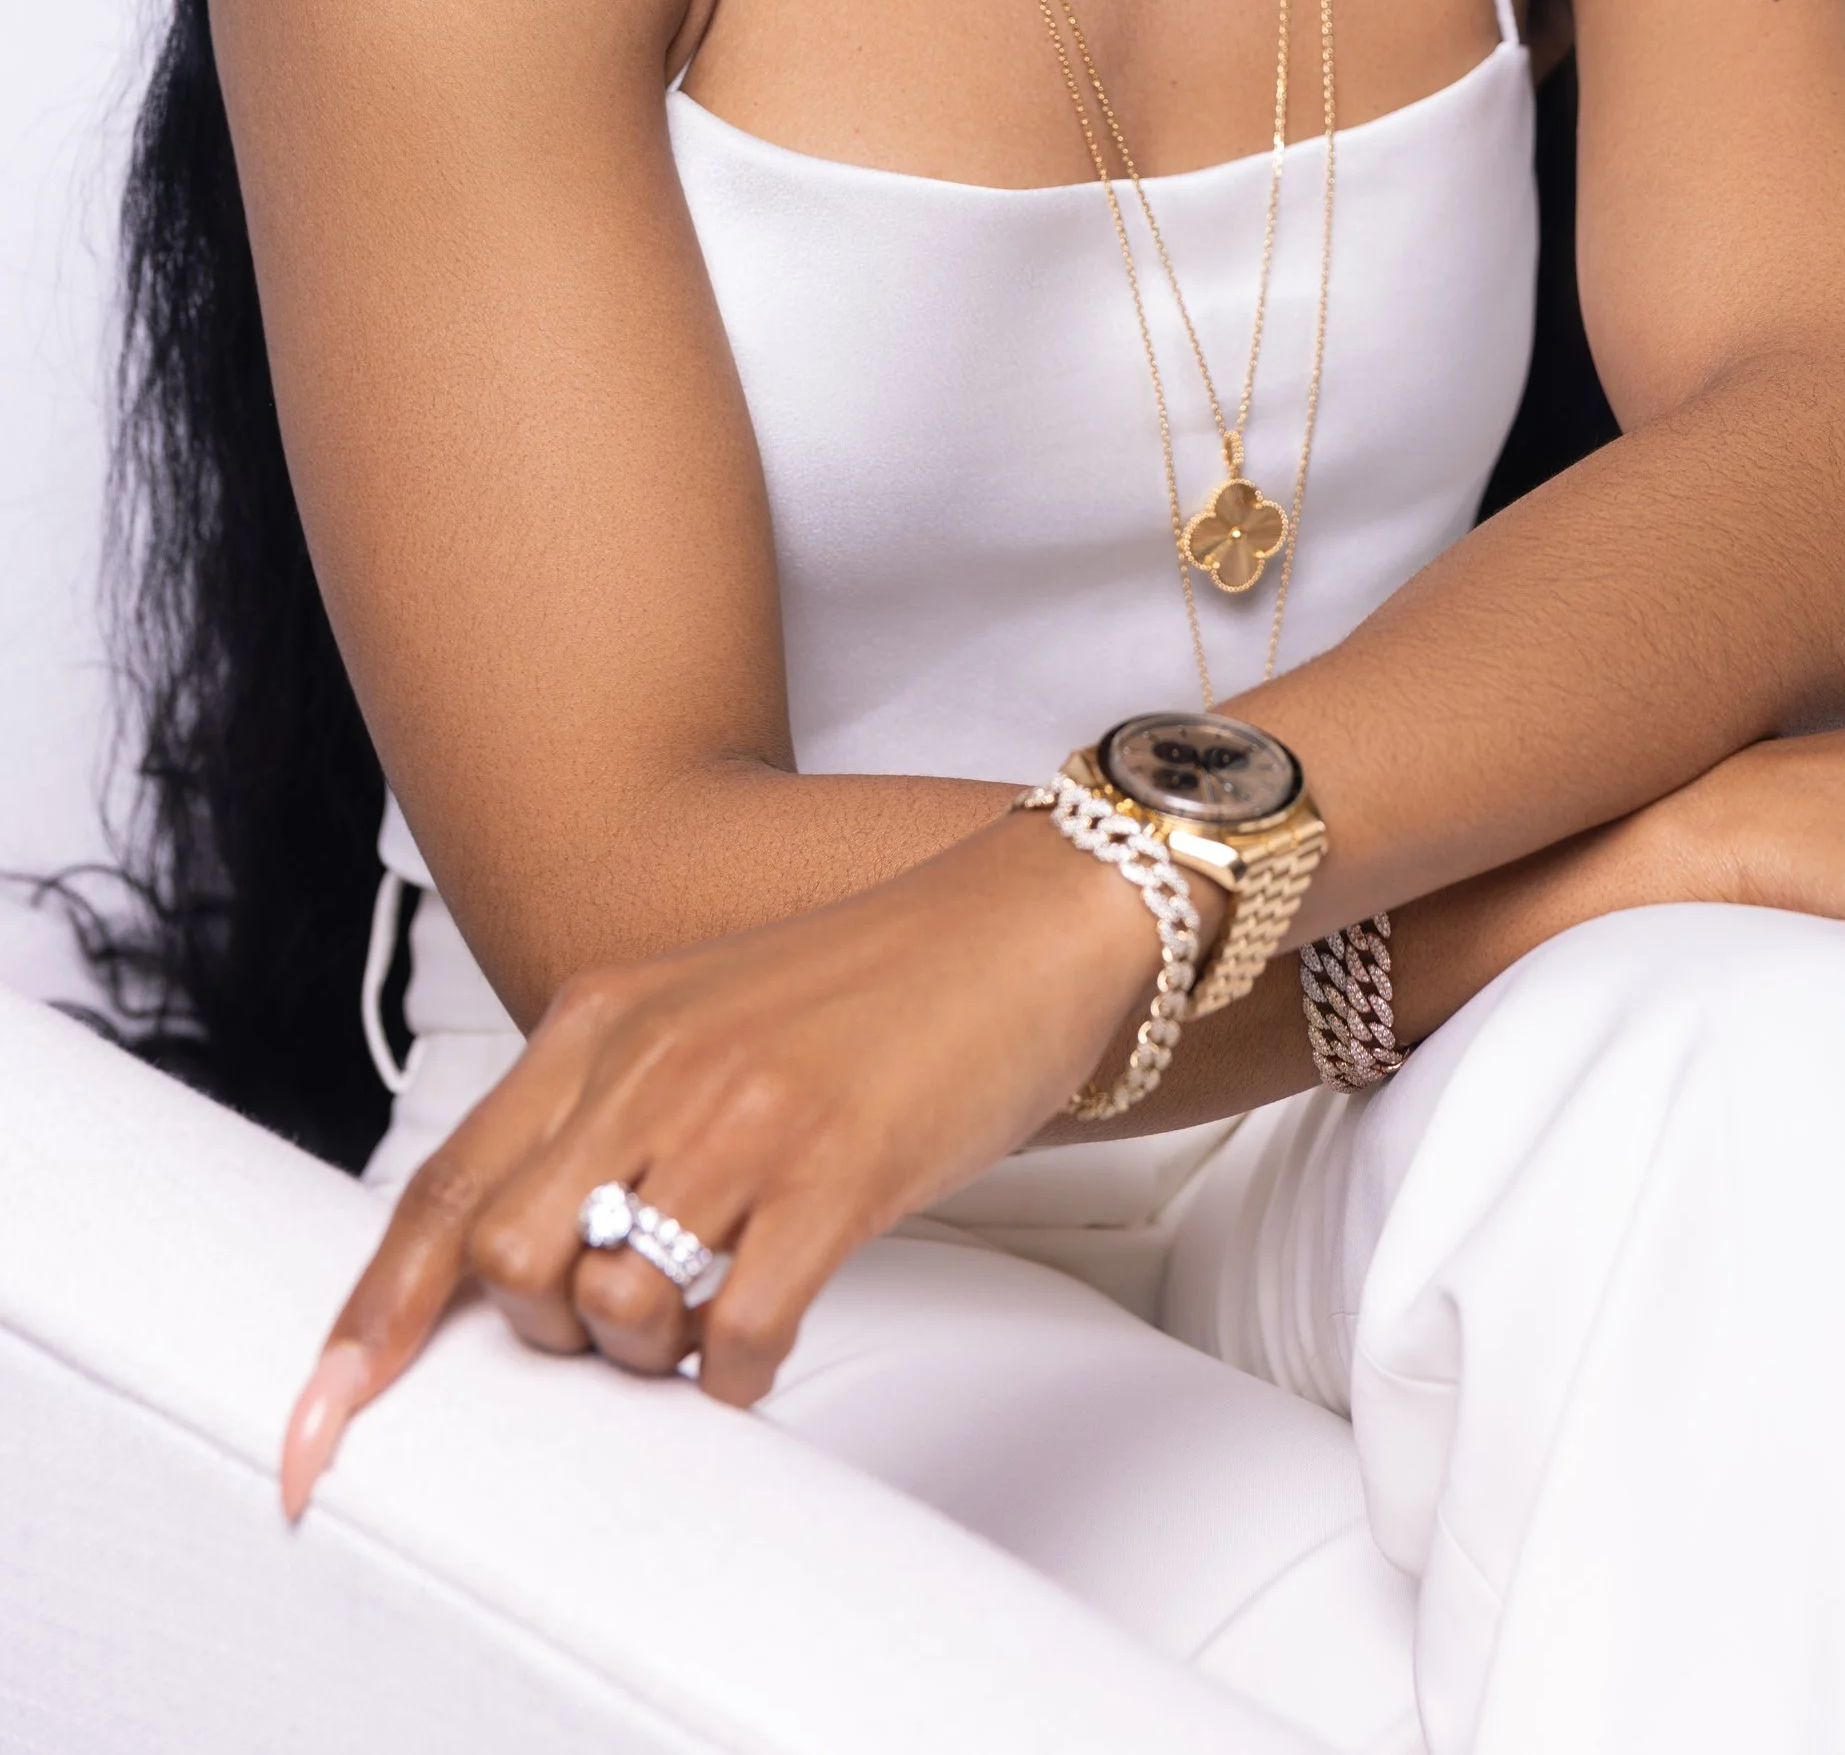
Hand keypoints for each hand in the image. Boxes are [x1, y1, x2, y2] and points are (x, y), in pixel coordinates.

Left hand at [281, 808, 1176, 1513]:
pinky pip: (740, 1332)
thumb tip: (534, 1251)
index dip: (373, 1316)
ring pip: (616, 1306)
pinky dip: (738, 1371)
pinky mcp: (836, 1171)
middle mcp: (655, 1062)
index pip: (446, 1188)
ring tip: (707, 1317)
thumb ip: (607, 1106)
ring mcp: (744, 1116)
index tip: (325, 1413)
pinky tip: (769, 1334)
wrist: (1028, 921)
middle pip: (510, 1262)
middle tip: (619, 1327)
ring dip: (650, 1352)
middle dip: (546, 1333)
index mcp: (603, 1018)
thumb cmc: (874, 982)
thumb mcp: (703, 1015)